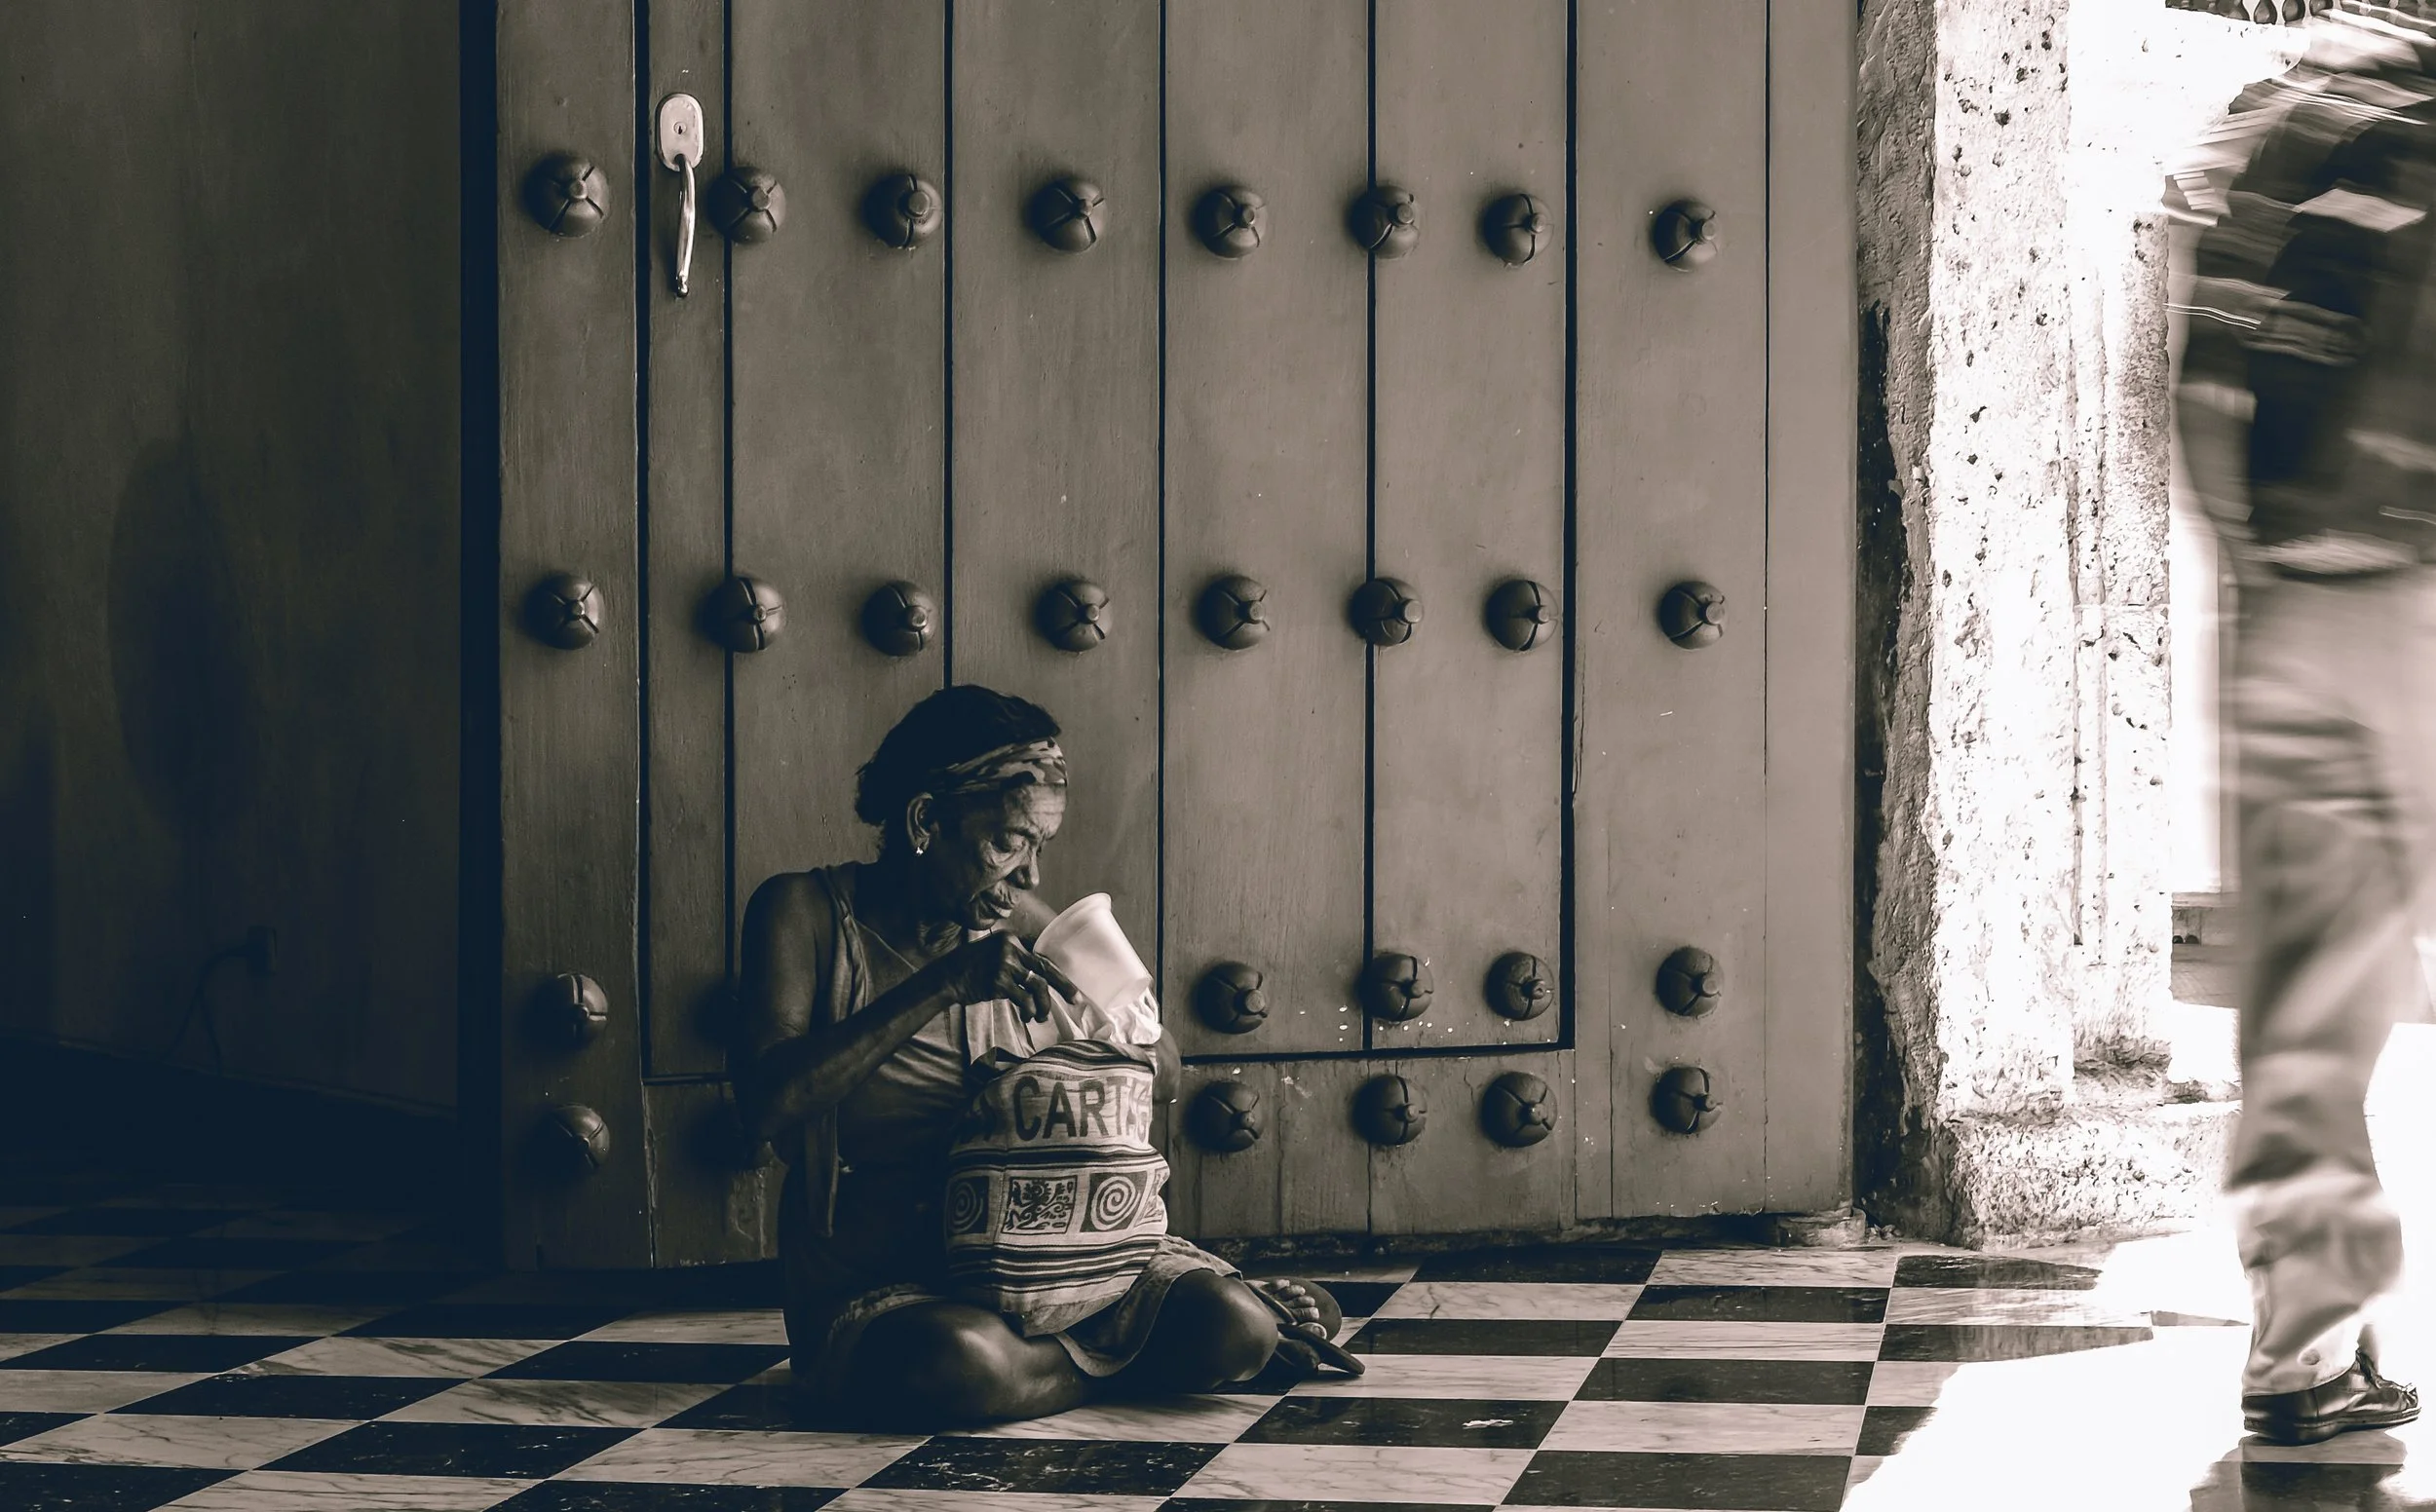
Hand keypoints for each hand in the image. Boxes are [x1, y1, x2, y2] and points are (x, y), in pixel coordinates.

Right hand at [941, 933, 1082, 1024]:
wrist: (946, 977)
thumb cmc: (971, 968)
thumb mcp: (994, 953)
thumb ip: (1015, 960)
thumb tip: (1041, 978)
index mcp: (1011, 938)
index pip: (1041, 958)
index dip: (1058, 974)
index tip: (1071, 988)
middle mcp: (1009, 948)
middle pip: (1045, 969)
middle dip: (1064, 986)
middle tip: (1076, 1000)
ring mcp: (1004, 964)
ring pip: (1037, 986)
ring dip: (1043, 1005)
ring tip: (1041, 1017)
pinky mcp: (998, 982)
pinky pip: (1024, 999)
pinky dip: (1029, 1010)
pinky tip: (1028, 1017)